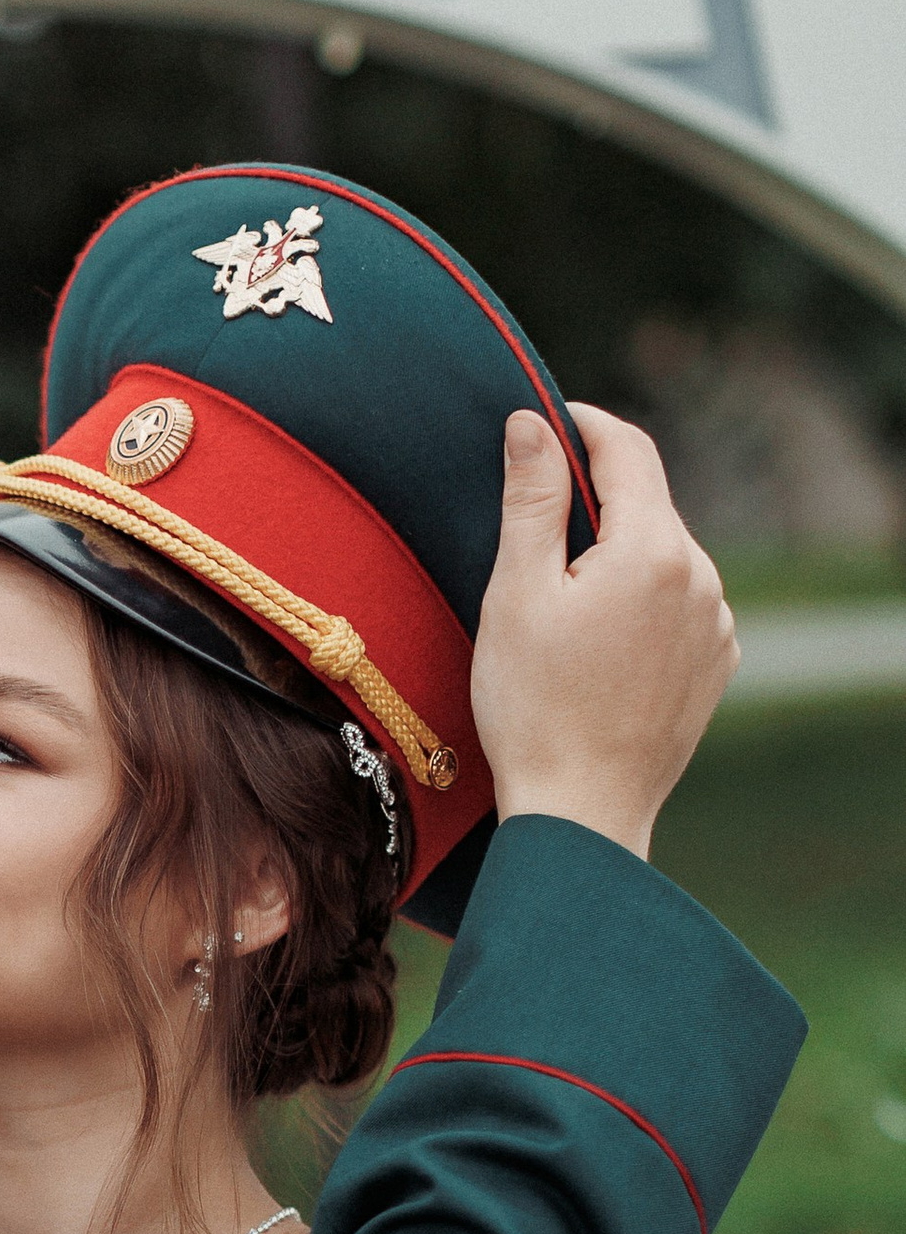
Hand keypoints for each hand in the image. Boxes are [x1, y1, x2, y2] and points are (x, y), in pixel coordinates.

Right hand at [470, 404, 734, 858]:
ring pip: (665, 556)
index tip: (548, 421)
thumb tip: (533, 425)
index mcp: (652, 550)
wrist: (582, 812)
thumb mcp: (516, 594)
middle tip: (535, 521)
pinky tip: (600, 643)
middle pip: (648, 505)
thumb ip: (532, 500)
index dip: (584, 425)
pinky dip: (643, 601)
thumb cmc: (534, 708)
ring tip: (563, 602)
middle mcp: (702, 577)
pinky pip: (681, 604)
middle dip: (596, 500)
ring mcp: (717, 623)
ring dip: (620, 555)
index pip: (628, 450)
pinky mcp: (716, 662)